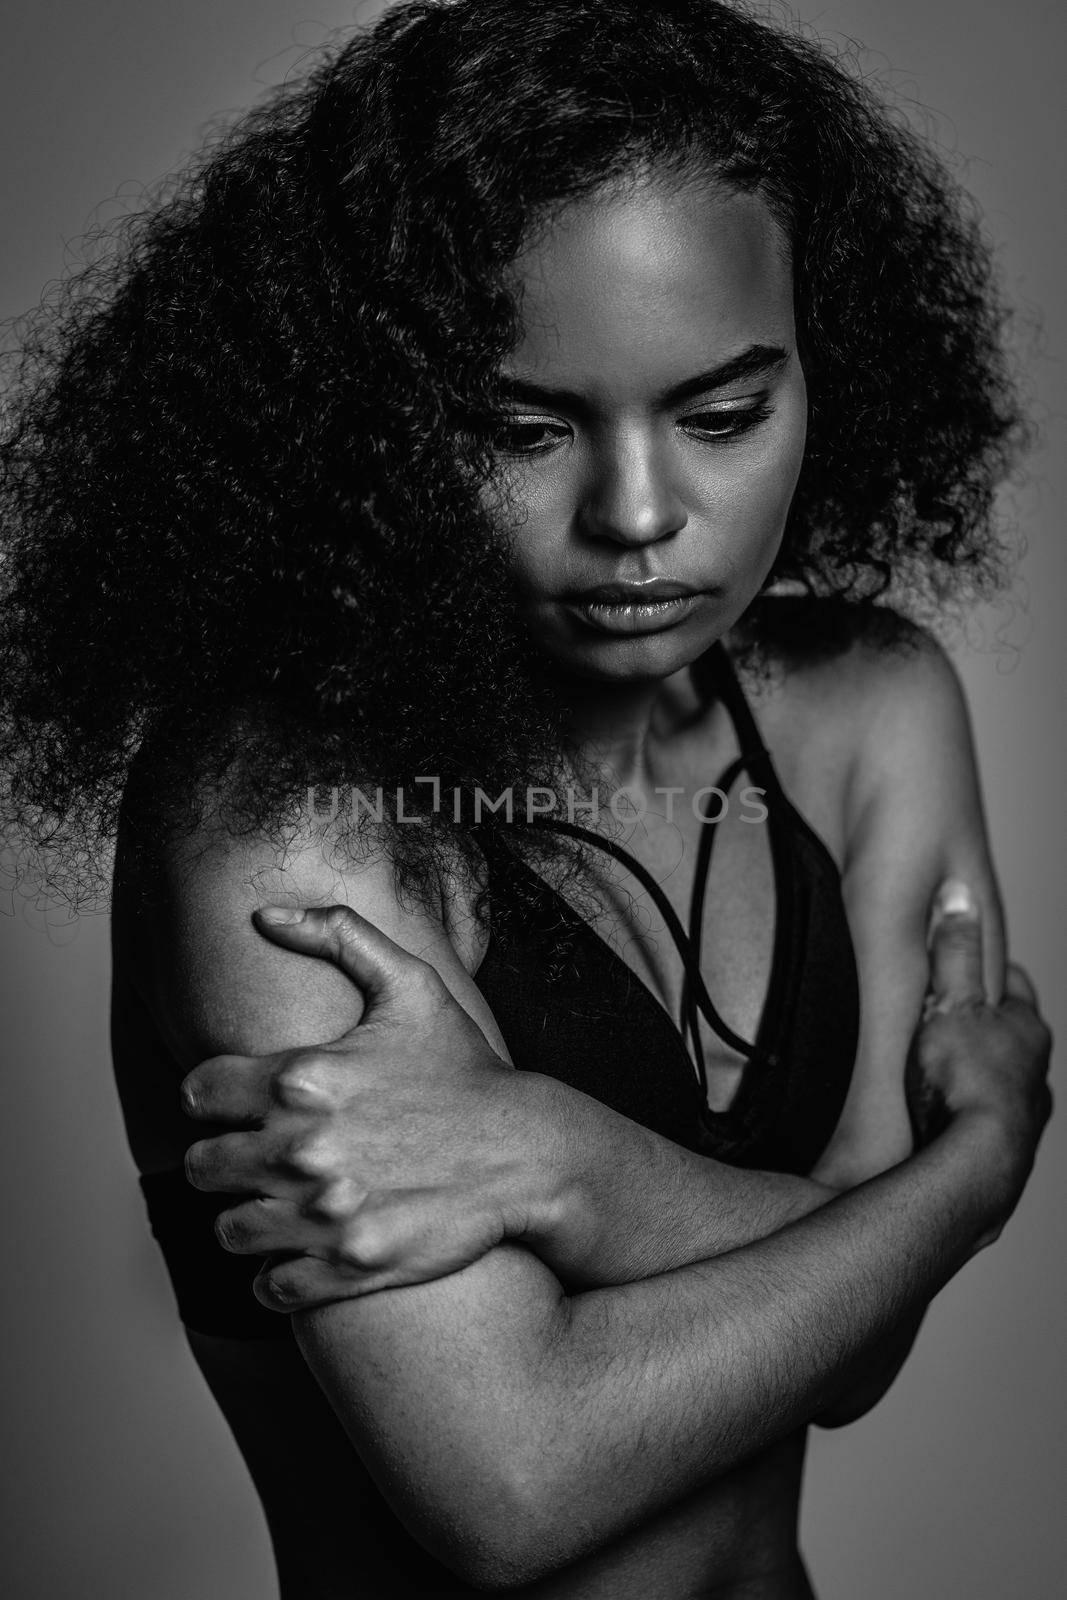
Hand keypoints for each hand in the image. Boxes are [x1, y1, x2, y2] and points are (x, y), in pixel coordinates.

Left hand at [182, 904, 565, 1309]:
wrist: (528, 1152)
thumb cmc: (465, 1068)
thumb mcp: (411, 985)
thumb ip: (338, 935)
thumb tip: (265, 914)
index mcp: (302, 1078)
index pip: (196, 1093)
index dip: (210, 1096)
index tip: (233, 1103)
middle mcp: (303, 1148)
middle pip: (202, 1165)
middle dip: (222, 1157)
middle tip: (252, 1155)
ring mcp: (324, 1214)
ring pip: (228, 1229)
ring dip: (244, 1215)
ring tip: (272, 1204)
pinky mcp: (348, 1267)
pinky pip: (268, 1286)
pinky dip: (273, 1273)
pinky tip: (295, 1251)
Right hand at [905, 880, 1052, 1237]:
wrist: (975, 1165)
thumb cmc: (964, 1081)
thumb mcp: (951, 1001)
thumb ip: (955, 951)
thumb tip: (960, 896)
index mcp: (1028, 1029)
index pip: (1016, 985)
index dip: (992, 970)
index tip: (970, 965)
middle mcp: (1036, 1072)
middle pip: (1015, 1036)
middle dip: (989, 1025)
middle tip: (953, 1015)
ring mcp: (1027, 1114)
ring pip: (1009, 1081)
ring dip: (985, 1073)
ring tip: (948, 1070)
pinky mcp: (1010, 1150)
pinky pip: (994, 1120)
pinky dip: (975, 1111)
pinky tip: (950, 1117)